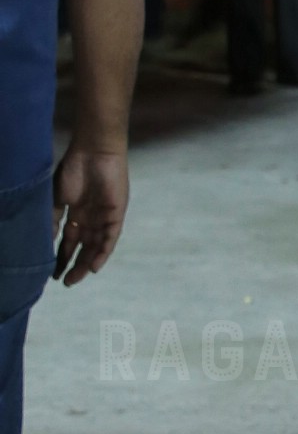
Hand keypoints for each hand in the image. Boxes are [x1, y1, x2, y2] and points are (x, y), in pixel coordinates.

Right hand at [52, 146, 128, 282]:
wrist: (94, 151)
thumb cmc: (74, 169)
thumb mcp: (57, 198)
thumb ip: (52, 219)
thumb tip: (44, 241)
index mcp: (77, 213)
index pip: (69, 241)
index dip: (61, 257)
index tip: (52, 273)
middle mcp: (91, 218)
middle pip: (83, 247)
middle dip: (73, 265)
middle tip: (64, 282)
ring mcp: (104, 216)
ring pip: (96, 246)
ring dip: (86, 263)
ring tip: (75, 278)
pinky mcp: (117, 214)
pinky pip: (111, 238)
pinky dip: (103, 253)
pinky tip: (94, 267)